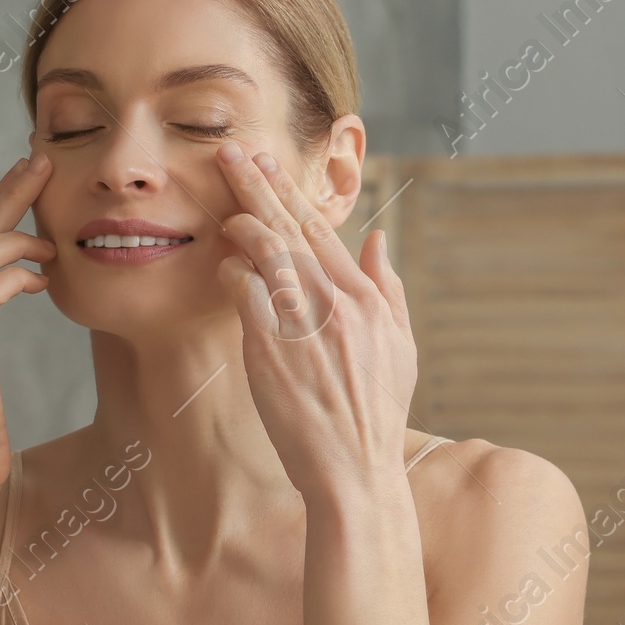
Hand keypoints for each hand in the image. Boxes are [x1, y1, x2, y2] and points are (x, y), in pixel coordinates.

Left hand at [215, 142, 416, 504]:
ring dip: (241, 226)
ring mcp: (305, 324)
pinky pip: (245, 293)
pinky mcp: (273, 348)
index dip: (292, 193)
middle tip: (232, 155)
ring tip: (224, 212)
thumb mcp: (400, 347)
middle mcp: (338, 304)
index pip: (323, 230)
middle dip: (258, 186)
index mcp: (367, 299)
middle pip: (291, 228)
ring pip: (266, 253)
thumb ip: (389, 287)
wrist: (353, 469)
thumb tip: (378, 239)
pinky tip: (224, 266)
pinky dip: (232, 273)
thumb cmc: (374, 414)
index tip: (269, 166)